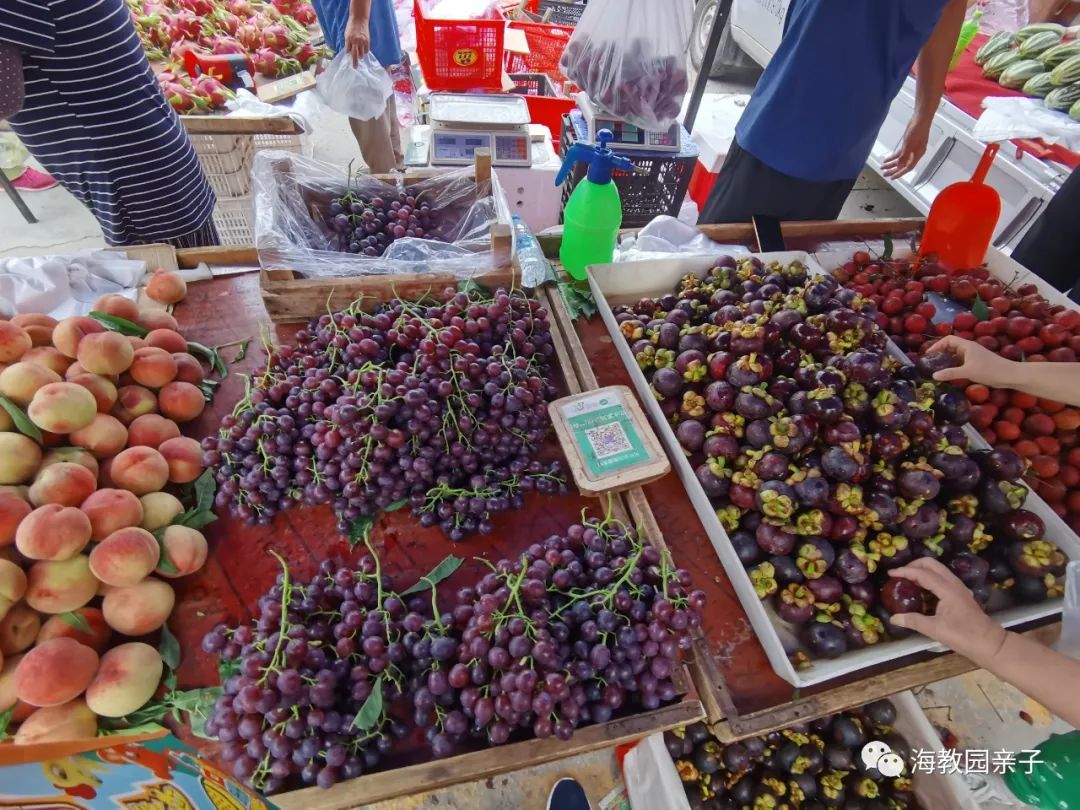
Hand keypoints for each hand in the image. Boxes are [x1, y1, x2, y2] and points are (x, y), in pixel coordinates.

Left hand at [344, 16, 370, 67]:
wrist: (359, 19)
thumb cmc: (351, 27)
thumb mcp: (347, 34)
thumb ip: (348, 43)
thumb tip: (348, 52)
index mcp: (348, 40)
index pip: (348, 51)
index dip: (349, 55)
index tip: (349, 60)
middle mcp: (355, 41)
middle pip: (355, 54)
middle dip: (355, 62)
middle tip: (355, 67)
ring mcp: (362, 41)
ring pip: (361, 53)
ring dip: (360, 56)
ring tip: (360, 57)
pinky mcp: (367, 40)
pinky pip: (367, 50)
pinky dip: (365, 52)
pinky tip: (364, 52)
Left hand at [881, 115, 931, 178]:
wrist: (920, 118)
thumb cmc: (917, 130)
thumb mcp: (909, 145)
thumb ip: (904, 156)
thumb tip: (900, 166)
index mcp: (917, 154)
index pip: (908, 168)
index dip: (900, 173)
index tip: (892, 177)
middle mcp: (915, 153)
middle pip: (903, 165)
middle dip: (893, 170)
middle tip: (885, 174)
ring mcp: (912, 148)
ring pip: (901, 159)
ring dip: (892, 163)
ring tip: (883, 167)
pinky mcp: (909, 144)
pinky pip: (900, 153)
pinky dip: (893, 157)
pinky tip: (887, 159)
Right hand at [887, 558, 1006, 664]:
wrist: (989, 643)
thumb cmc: (964, 636)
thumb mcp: (936, 630)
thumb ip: (914, 621)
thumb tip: (893, 618)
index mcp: (947, 589)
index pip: (923, 573)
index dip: (905, 571)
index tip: (890, 573)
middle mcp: (953, 583)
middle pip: (932, 564)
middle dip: (914, 565)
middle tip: (899, 574)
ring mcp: (958, 588)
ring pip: (938, 569)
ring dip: (922, 570)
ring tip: (907, 580)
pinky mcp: (960, 594)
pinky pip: (942, 578)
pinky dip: (929, 577)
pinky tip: (922, 589)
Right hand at [925, 335, 1017, 387]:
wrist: (1010, 375)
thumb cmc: (990, 370)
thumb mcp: (968, 372)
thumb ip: (951, 373)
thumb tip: (933, 376)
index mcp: (967, 345)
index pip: (948, 339)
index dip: (937, 345)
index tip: (929, 355)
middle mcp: (969, 348)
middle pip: (951, 346)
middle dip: (940, 352)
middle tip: (931, 362)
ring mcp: (973, 356)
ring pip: (956, 354)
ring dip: (946, 360)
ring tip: (937, 368)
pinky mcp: (977, 363)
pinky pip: (961, 361)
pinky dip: (953, 365)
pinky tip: (951, 374)